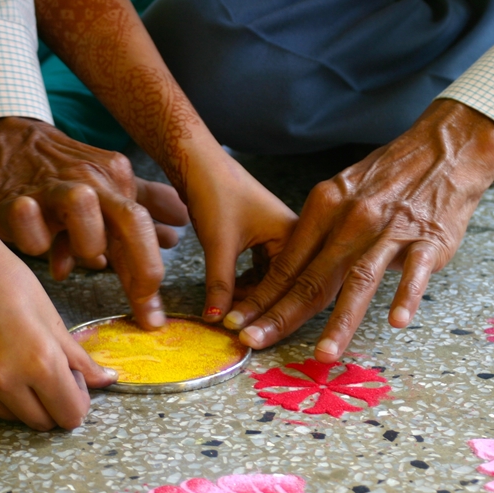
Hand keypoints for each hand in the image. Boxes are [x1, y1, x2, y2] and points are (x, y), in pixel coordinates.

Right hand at [0, 117, 188, 328]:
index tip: (155, 317)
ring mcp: (53, 188)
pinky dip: (39, 247)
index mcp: (115, 177)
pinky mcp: (14, 202)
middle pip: (131, 221)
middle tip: (141, 299)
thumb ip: (144, 201)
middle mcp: (91, 180)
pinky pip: (34, 237)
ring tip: (74, 255)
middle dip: (142, 267)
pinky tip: (39, 244)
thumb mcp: (103, 180)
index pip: (144, 226)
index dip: (152, 272)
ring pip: (86, 221)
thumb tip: (181, 222)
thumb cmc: (55, 169)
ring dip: (87, 248)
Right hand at [0, 244, 117, 430]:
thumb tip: (107, 382)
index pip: (70, 416)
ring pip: (14, 417)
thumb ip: (80, 360)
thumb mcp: (53, 321)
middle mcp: (5, 383)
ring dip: (25, 401)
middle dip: (54, 405)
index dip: (78, 402)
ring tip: (20, 362)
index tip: (75, 383)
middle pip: (43, 423)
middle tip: (50, 372)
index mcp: (40, 365)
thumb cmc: (10, 285)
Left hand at [181, 144, 297, 321]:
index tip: (246, 331)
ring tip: (229, 313)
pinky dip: (245, 285)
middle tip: (236, 326)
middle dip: (259, 307)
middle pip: (284, 287)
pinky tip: (229, 295)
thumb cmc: (214, 191)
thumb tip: (219, 322)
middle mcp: (295, 237)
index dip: (268, 311)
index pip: (291, 287)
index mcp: (296, 235)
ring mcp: (280, 238)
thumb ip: (220, 286)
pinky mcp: (263, 238)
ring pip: (271, 281)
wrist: (197, 161)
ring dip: (250, 297)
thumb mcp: (218, 243)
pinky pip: (261, 271)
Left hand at [223, 99, 493, 359]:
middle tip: (256, 344)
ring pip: (359, 280)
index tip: (240, 325)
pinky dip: (405, 295)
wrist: (444, 148)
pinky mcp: (427, 239)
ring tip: (325, 353)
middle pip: (313, 278)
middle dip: (281, 315)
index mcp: (326, 206)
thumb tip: (291, 271)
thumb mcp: (344, 191)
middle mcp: (352, 220)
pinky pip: (414, 271)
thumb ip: (320, 231)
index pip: (288, 264)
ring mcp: (390, 230)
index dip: (262, 298)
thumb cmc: (390, 175)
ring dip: (341, 320)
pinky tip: (396, 320)